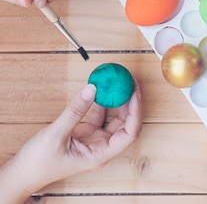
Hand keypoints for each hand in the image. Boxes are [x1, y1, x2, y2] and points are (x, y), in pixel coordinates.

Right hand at [2, 83, 141, 199]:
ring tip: (120, 83)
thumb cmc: (38, 164)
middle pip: (126, 124)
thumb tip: (93, 89)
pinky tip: (102, 90)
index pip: (129, 133)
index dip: (135, 112)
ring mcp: (94, 140)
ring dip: (118, 101)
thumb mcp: (56, 135)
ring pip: (114, 118)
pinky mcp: (85, 133)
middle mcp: (101, 147)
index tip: (134, 93)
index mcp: (100, 154)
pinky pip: (99, 115)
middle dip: (131, 103)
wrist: (22, 173)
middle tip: (130, 82)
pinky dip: (101, 103)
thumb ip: (75, 111)